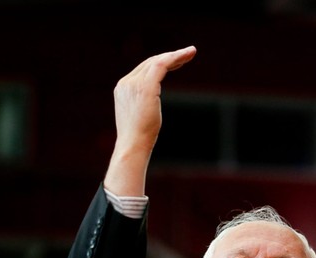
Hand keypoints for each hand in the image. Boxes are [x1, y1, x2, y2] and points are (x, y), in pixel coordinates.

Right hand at [105, 46, 196, 196]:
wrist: (133, 146)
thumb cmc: (139, 139)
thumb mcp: (142, 117)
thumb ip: (145, 106)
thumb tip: (151, 109)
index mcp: (124, 89)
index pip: (143, 70)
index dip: (161, 64)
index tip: (176, 63)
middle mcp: (126, 83)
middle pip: (150, 62)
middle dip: (171, 57)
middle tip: (189, 53)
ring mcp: (134, 84)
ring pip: (157, 61)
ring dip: (176, 55)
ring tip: (191, 52)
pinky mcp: (145, 87)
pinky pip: (162, 65)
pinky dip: (175, 58)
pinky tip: (186, 55)